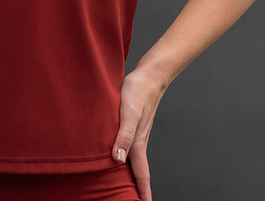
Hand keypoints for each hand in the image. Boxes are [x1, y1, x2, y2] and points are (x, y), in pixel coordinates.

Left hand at [111, 68, 167, 200]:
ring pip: (132, 160)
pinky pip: (127, 147)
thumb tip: (118, 160)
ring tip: (127, 188)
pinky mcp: (131, 124)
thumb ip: (123, 135)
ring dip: (131, 175)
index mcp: (137, 143)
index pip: (141, 174)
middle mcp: (137, 141)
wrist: (148, 75)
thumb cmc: (137, 92)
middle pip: (138, 171)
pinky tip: (117, 157)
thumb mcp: (128, 113)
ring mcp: (135, 133)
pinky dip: (124, 158)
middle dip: (138, 189)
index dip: (143, 192)